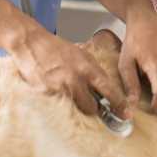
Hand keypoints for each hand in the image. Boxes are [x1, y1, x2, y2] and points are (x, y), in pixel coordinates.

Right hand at [10, 28, 129, 119]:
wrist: (30, 43)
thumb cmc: (54, 48)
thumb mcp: (80, 55)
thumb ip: (91, 71)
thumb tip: (102, 87)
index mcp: (86, 68)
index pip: (108, 90)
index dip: (118, 104)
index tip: (126, 113)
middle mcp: (74, 80)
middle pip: (90, 108)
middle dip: (92, 109)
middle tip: (91, 107)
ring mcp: (59, 88)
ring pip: (73, 108)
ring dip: (73, 104)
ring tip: (66, 92)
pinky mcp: (45, 94)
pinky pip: (55, 105)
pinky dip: (55, 100)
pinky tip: (51, 88)